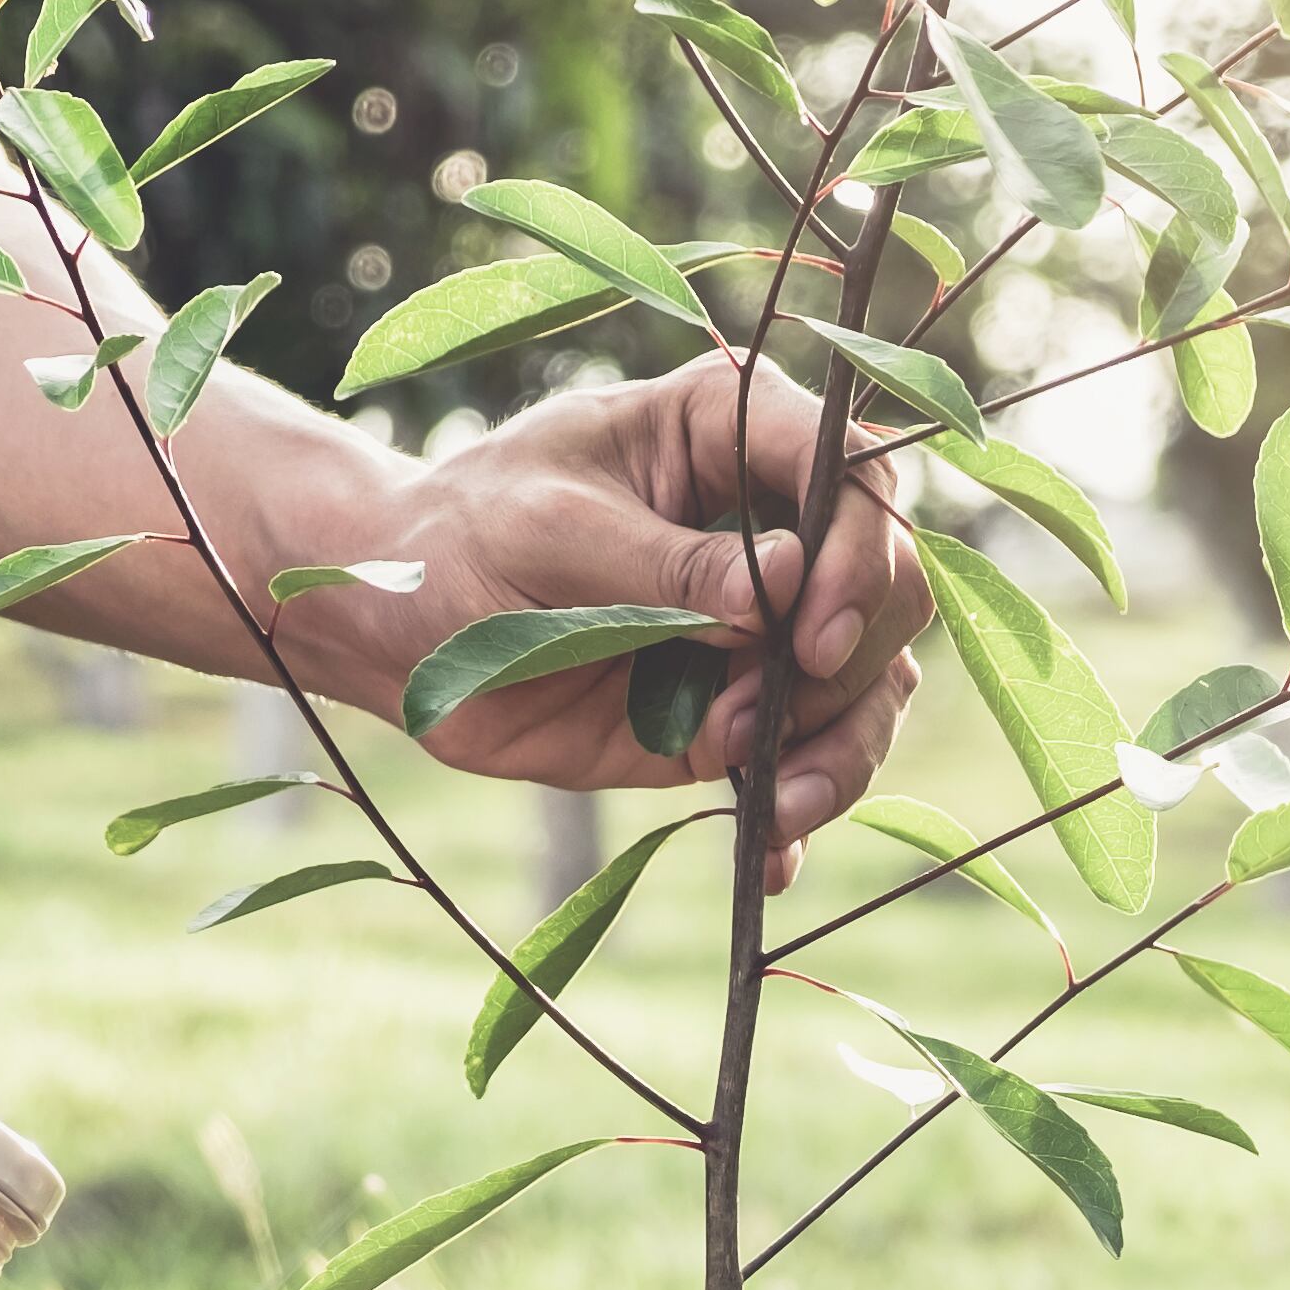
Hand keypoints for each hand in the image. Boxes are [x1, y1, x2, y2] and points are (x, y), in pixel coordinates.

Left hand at [346, 351, 929, 886]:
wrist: (400, 630)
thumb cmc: (462, 537)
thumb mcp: (551, 531)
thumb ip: (666, 565)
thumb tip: (781, 586)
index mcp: (730, 432)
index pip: (852, 477)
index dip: (859, 554)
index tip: (810, 635)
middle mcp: (774, 524)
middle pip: (889, 586)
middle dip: (851, 659)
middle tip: (770, 710)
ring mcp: (765, 626)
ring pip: (871, 681)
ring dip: (843, 748)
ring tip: (781, 802)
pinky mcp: (741, 710)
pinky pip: (810, 759)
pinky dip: (804, 812)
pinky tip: (773, 857)